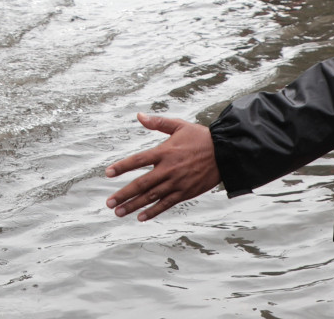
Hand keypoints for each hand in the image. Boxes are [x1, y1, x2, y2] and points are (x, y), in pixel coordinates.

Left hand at [105, 113, 219, 220]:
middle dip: (123, 194)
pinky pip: (166, 204)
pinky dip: (153, 211)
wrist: (225, 153)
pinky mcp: (185, 192)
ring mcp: (177, 183)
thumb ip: (158, 122)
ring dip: (134, 205)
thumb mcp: (179, 125)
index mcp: (165, 151)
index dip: (122, 167)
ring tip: (119, 212)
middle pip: (141, 184)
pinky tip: (141, 217)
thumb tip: (139, 116)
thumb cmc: (201, 137)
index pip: (138, 160)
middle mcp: (168, 169)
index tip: (108, 173)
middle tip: (109, 202)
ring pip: (151, 197)